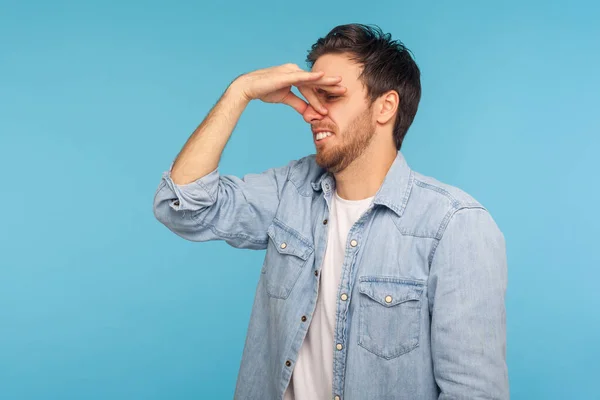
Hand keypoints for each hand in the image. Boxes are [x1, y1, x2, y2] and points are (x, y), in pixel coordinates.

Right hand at [231, 63, 345, 114]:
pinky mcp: (286, 74)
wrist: (248, 87)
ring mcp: (291, 71)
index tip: (334, 102)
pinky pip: (301, 76)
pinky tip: (321, 77)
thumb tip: (309, 112)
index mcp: (295, 76)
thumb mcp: (285, 98)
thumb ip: (298, 103)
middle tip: (345, 90)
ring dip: (325, 84)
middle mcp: (295, 71)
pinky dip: (312, 76)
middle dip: (330, 86)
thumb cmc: (265, 90)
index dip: (322, 95)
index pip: (312, 87)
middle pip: (316, 80)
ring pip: (311, 79)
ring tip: (339, 85)